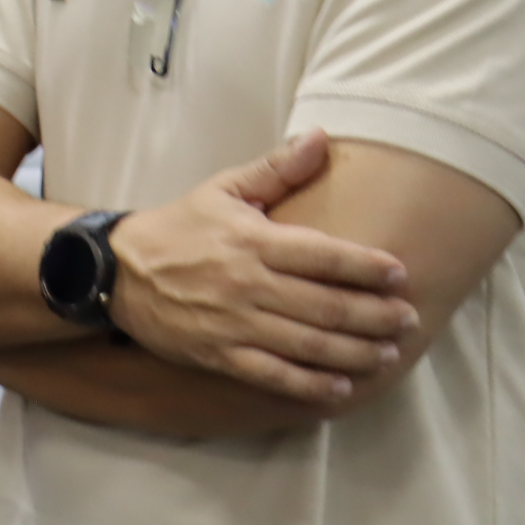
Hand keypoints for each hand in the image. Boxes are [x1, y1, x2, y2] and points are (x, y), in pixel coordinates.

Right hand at [107, 129, 418, 403]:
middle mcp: (247, 284)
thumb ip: (275, 169)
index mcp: (253, 241)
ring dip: (353, 351)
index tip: (400, 273)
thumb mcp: (223, 189)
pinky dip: (308, 383)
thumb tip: (321, 138)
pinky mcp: (218, 354)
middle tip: (408, 320)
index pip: (323, 255)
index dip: (366, 266)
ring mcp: (233, 323)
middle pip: (325, 304)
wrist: (115, 271)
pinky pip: (272, 373)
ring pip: (306, 343)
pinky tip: (340, 386)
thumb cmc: (177, 227)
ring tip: (387, 354)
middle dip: (374, 315)